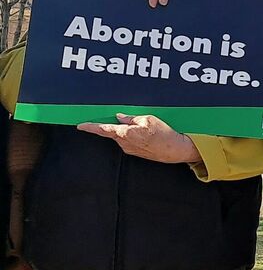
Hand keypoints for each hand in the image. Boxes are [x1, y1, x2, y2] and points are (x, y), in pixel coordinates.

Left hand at [77, 114, 201, 163]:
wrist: (175, 150)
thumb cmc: (164, 134)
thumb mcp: (148, 119)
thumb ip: (131, 118)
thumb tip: (120, 117)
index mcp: (125, 133)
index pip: (103, 129)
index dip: (90, 127)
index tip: (80, 126)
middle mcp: (124, 143)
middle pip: (113, 131)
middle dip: (118, 125)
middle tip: (129, 119)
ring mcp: (130, 149)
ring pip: (122, 136)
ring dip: (128, 130)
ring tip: (145, 126)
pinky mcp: (136, 152)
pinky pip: (130, 141)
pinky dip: (135, 136)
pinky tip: (147, 134)